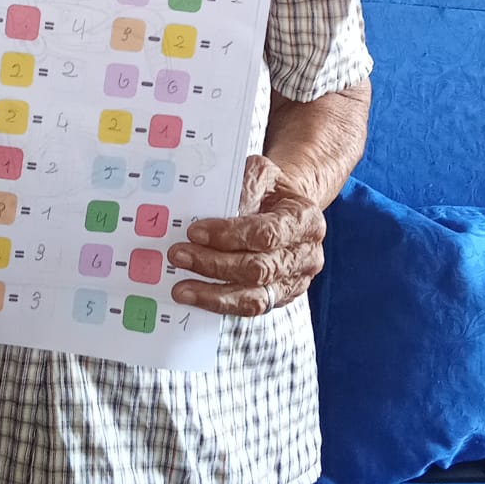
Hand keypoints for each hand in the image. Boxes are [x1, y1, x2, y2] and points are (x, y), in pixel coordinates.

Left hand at [167, 155, 325, 317]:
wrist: (285, 208)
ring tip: (181, 289)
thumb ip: (243, 188)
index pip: (267, 233)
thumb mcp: (260, 174)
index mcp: (305, 220)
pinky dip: (221, 305)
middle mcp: (306, 255)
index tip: (195, 232)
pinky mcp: (281, 298)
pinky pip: (251, 309)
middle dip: (214, 264)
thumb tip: (216, 212)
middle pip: (258, 269)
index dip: (230, 235)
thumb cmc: (269, 190)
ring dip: (214, 294)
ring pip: (255, 298)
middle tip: (178, 255)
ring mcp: (296, 281)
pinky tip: (197, 296)